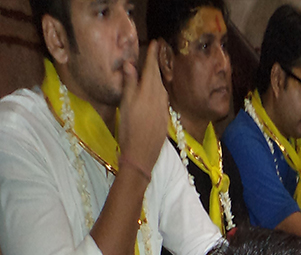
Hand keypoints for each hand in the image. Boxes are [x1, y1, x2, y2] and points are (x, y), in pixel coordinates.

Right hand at [118, 40, 168, 175]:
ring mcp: (164, 111)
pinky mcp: (164, 121)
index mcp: (149, 92)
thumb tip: (131, 64)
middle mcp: (160, 99)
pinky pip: (163, 101)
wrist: (141, 155)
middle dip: (155, 66)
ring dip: (157, 80)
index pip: (152, 69)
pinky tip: (155, 95)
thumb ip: (130, 83)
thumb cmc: (130, 129)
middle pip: (158, 79)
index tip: (155, 43)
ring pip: (161, 90)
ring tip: (153, 73)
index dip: (152, 55)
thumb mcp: (126, 103)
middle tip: (154, 54)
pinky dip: (159, 93)